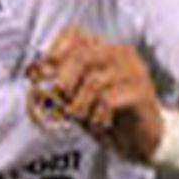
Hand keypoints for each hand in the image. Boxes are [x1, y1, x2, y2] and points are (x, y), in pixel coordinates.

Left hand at [27, 26, 165, 164]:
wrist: (143, 144)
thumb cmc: (110, 119)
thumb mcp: (79, 102)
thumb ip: (61, 89)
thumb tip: (35, 77)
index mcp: (105, 51)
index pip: (74, 35)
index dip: (54, 54)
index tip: (41, 77)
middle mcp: (121, 54)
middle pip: (82, 56)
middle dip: (64, 84)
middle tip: (62, 106)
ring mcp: (134, 72)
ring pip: (94, 81)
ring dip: (80, 106)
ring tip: (83, 120)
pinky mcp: (142, 93)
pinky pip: (109, 100)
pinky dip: (98, 116)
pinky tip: (102, 125)